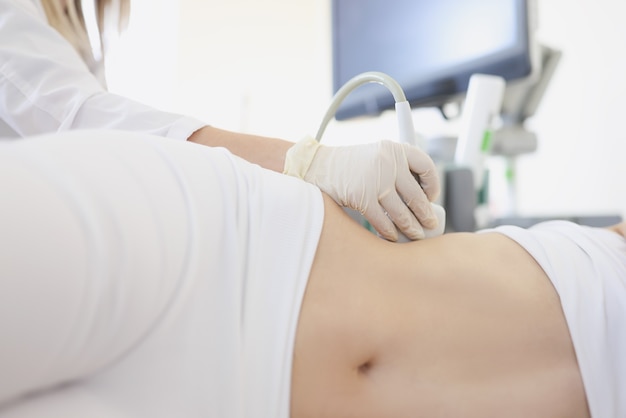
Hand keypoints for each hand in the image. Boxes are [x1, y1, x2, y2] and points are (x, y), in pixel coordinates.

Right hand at [284, 137, 440, 240]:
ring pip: (401, 212)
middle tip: (430, 224)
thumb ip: (397, 167)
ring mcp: (375, 180)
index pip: (426, 166)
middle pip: (416, 195)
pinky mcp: (362, 197)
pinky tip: (392, 236)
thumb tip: (422, 196)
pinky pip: (383, 220)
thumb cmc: (350, 165)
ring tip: (416, 235)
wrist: (318, 166)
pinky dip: (389, 231)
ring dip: (411, 227)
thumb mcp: (377, 155)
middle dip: (425, 214)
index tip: (431, 197)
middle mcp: (388, 162)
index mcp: (395, 148)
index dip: (433, 184)